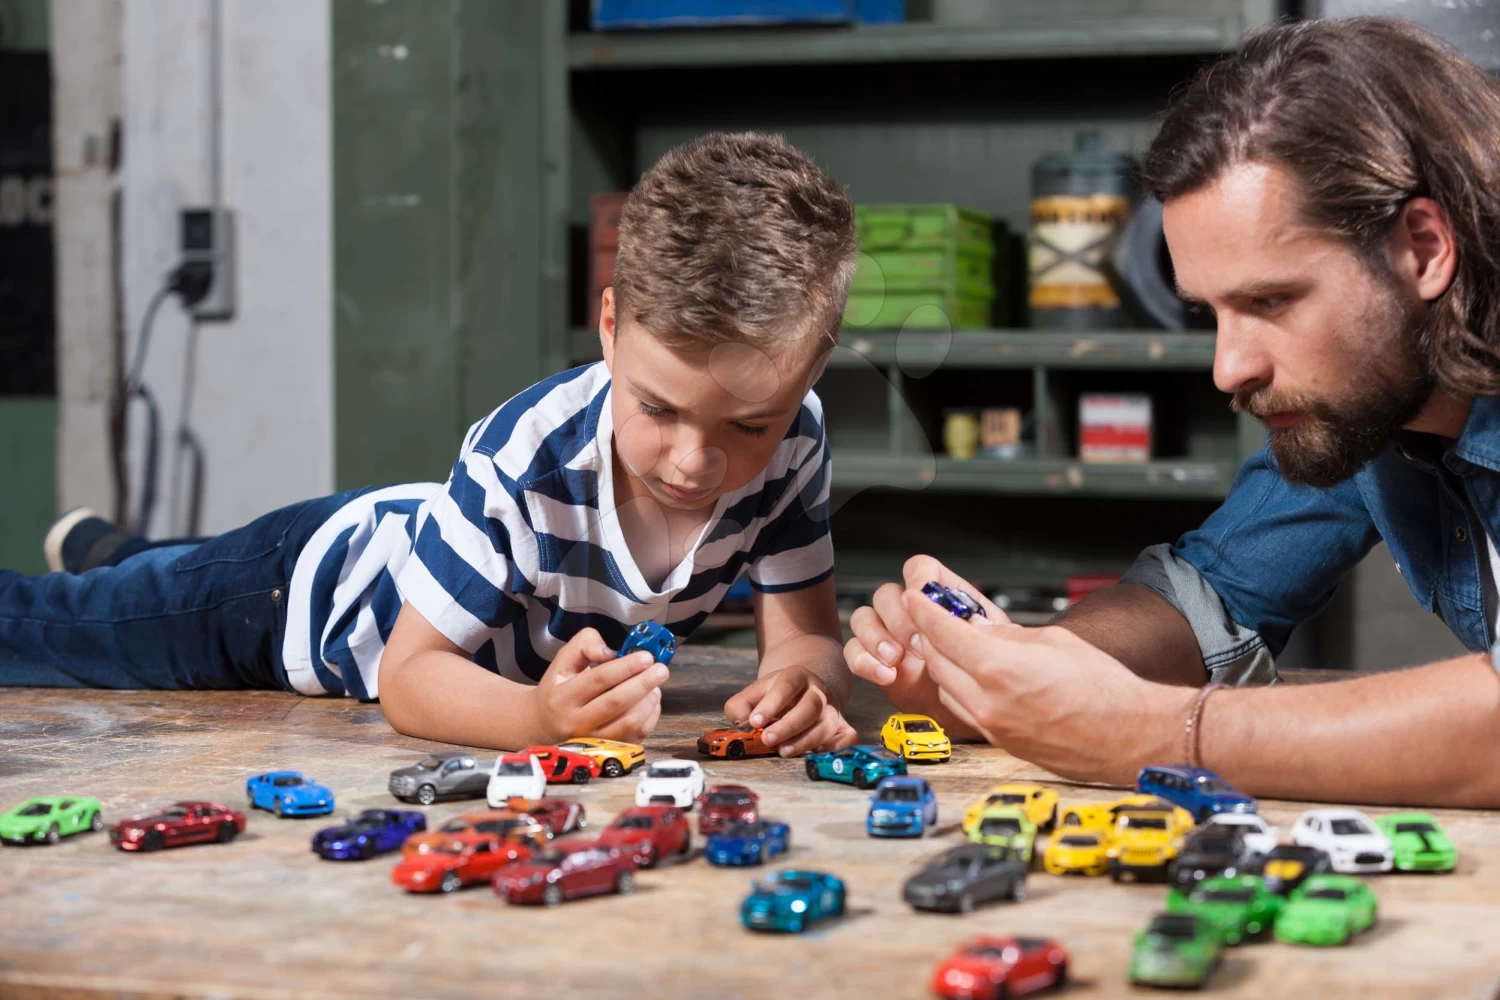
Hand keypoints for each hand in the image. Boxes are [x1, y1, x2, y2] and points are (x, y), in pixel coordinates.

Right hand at [527, 628, 668, 743]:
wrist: (543, 724)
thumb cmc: (558, 688)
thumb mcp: (563, 660)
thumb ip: (585, 645)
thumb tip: (611, 651)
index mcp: (562, 697)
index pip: (598, 680)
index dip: (625, 667)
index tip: (646, 656)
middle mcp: (575, 722)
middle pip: (616, 703)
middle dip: (643, 684)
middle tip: (661, 670)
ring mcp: (592, 741)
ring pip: (628, 724)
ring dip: (648, 702)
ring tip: (655, 685)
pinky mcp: (607, 751)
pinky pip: (636, 736)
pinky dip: (650, 717)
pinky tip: (651, 701)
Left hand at [724, 666, 858, 756]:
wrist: (807, 690)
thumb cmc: (777, 696)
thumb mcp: (755, 693)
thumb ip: (740, 705)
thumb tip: (740, 722)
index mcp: (797, 677)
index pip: (787, 685)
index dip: (772, 704)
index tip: (755, 721)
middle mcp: (818, 692)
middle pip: (810, 706)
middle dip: (789, 725)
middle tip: (767, 739)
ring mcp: (832, 710)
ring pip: (826, 725)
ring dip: (805, 741)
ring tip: (783, 751)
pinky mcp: (842, 727)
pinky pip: (847, 738)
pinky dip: (835, 749)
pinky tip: (813, 756)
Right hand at [845, 555, 1008, 737]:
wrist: (968, 709)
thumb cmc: (981, 673)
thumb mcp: (991, 646)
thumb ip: (979, 629)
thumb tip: (969, 620)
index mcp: (938, 599)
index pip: (919, 569)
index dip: (918, 580)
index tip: (922, 599)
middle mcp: (909, 613)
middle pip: (886, 594)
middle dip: (898, 618)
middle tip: (916, 643)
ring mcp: (888, 636)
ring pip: (863, 618)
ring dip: (875, 637)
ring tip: (895, 659)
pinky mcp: (873, 662)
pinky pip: (853, 652)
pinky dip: (865, 661)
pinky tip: (886, 675)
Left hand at [905, 585, 1188, 783]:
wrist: (1129, 736)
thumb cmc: (1103, 687)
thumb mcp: (1051, 640)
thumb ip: (1004, 634)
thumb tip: (972, 626)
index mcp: (998, 668)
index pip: (940, 630)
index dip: (924, 608)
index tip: (916, 596)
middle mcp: (987, 701)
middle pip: (933, 658)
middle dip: (930, 634)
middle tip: (936, 616)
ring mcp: (990, 726)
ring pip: (943, 685)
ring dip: (943, 663)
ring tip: (959, 644)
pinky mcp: (998, 741)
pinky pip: (962, 708)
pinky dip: (959, 688)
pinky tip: (975, 674)